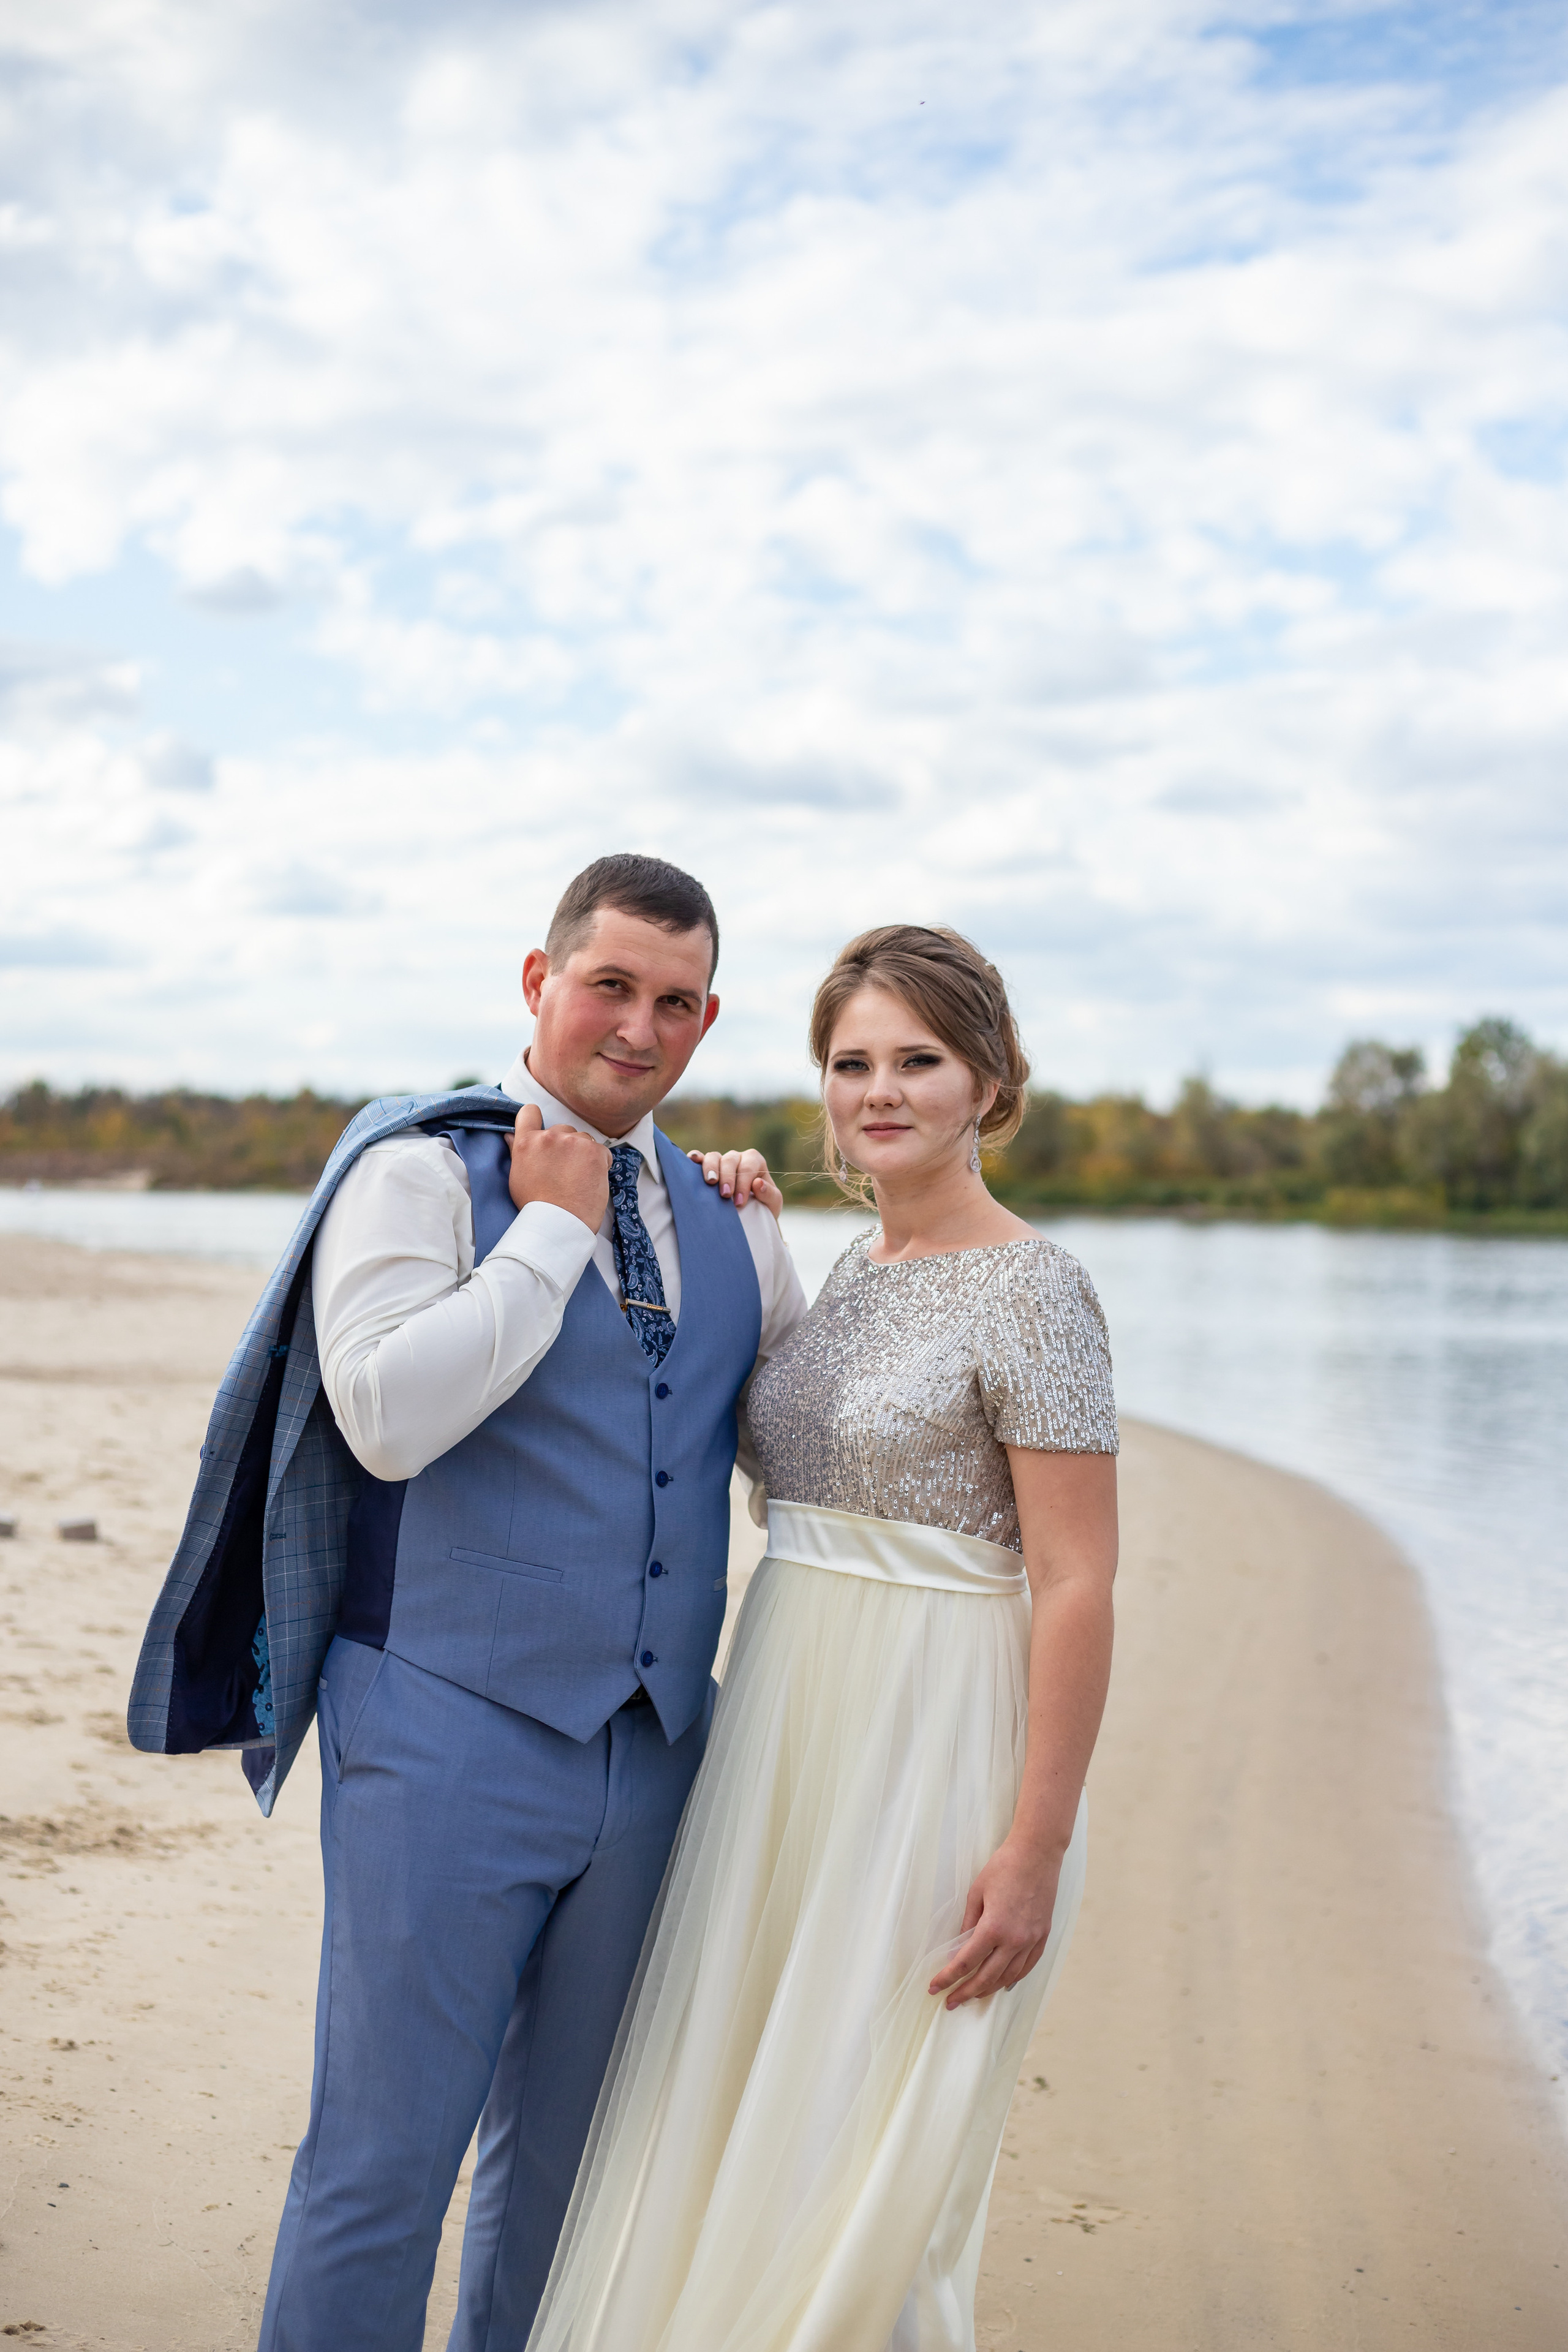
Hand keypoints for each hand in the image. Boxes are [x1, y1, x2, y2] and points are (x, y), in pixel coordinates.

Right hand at [508, 1105, 609, 1230]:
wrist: (559, 1224)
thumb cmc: (536, 1206)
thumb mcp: (518, 1177)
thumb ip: (517, 1152)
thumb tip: (510, 1135)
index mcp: (527, 1142)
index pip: (529, 1112)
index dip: (536, 1119)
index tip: (543, 1133)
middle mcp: (549, 1137)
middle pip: (562, 1129)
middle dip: (565, 1145)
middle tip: (565, 1170)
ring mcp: (573, 1143)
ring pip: (583, 1139)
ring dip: (583, 1153)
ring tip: (578, 1178)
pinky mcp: (595, 1152)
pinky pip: (601, 1151)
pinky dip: (600, 1163)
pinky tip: (591, 1181)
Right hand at [687, 1147, 782, 1217]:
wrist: (751, 1216)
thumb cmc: (764, 1207)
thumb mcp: (773, 1204)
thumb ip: (769, 1194)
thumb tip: (758, 1183)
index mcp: (755, 1162)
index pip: (748, 1167)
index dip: (743, 1183)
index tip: (739, 1203)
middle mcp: (738, 1158)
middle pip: (730, 1160)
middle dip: (728, 1177)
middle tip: (725, 1195)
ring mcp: (721, 1161)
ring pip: (714, 1156)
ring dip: (711, 1168)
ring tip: (710, 1182)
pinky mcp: (707, 1168)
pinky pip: (700, 1158)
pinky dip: (696, 1157)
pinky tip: (692, 1160)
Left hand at [927, 1833, 1063, 2009]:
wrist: (1037, 1853)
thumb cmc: (1003, 1867)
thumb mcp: (977, 1892)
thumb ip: (968, 1922)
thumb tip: (960, 1947)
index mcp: (994, 1927)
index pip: (966, 1962)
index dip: (948, 1977)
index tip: (935, 1988)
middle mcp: (1015, 1940)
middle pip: (986, 1977)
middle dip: (965, 1992)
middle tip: (951, 2002)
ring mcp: (1032, 1940)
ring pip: (1008, 1977)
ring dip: (988, 1989)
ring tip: (973, 1995)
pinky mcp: (1043, 1936)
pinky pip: (1027, 1967)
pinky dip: (1013, 1978)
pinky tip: (1002, 1984)